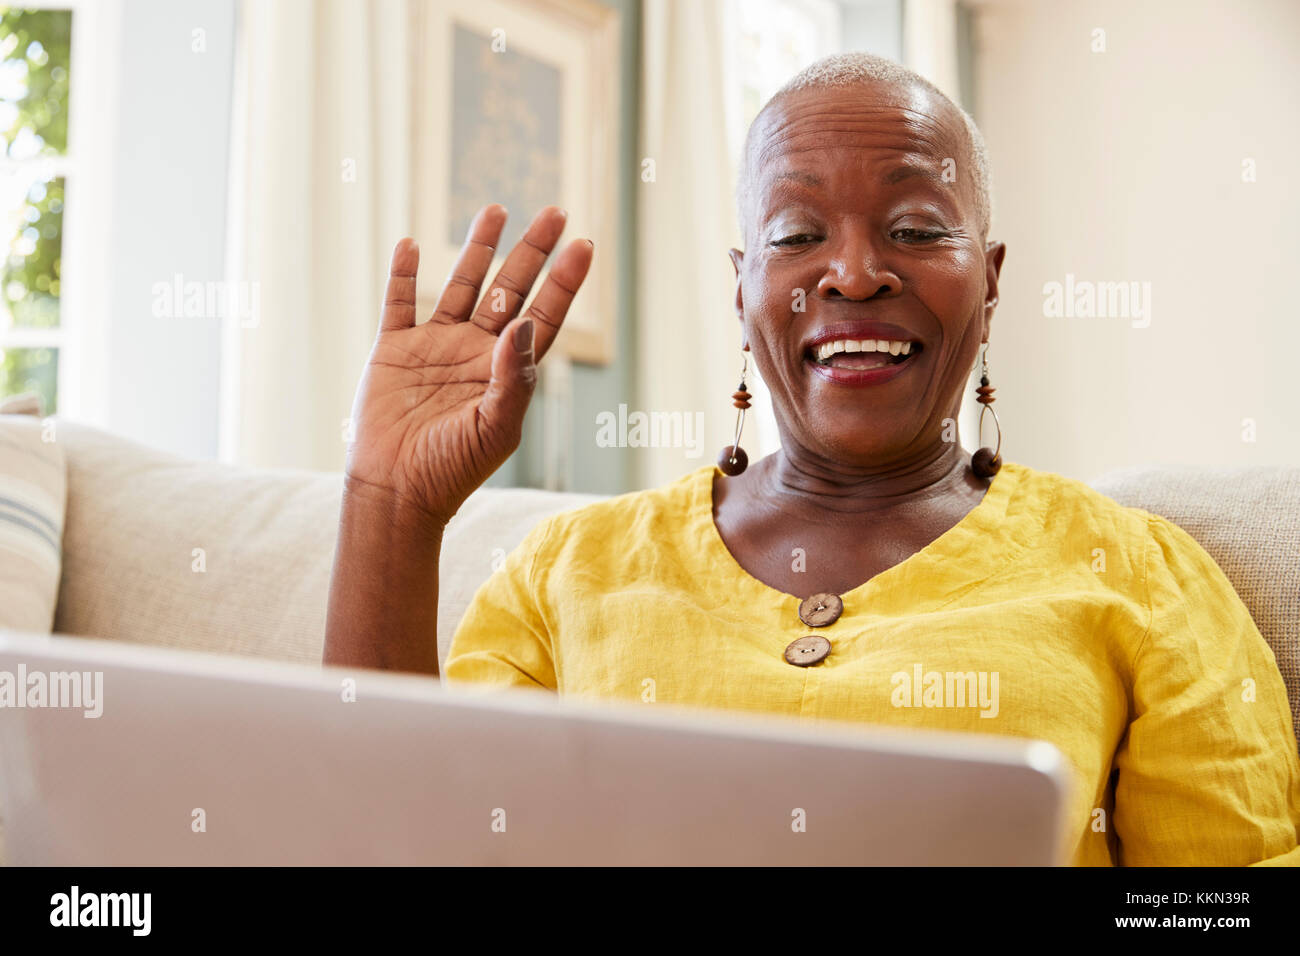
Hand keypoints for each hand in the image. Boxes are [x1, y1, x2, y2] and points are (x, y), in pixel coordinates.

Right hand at [345, 204, 592, 523]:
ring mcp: (434, 346)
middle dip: (532, 251)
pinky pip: (399, 302)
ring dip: (477, 249)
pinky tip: (412, 245)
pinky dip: (403, 273)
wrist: (395, 491)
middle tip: (556, 212)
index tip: (583, 245)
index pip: (544, 315)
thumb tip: (525, 323)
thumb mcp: (496, 428)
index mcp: (505, 370)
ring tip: (496, 210)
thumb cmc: (452, 469)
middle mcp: (474, 351)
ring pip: (461, 284)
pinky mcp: (393, 349)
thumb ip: (513, 377)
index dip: (564, 281)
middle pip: (510, 289)